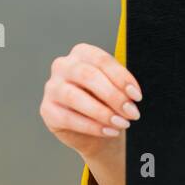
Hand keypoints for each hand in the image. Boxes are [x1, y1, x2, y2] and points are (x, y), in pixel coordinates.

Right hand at [41, 44, 141, 184]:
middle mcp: (63, 66)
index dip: (121, 78)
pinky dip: (92, 127)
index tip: (137, 96)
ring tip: (121, 123)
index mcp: (82, 53)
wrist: (95, 132)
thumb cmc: (107, 104)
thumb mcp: (115, 89)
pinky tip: (108, 131)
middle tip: (131, 112)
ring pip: (76, 97)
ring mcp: (52, 87)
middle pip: (88, 76)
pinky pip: (69, 118)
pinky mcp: (47, 110)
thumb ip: (120, 86)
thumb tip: (132, 95)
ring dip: (102, 112)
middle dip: (113, 96)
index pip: (102, 60)